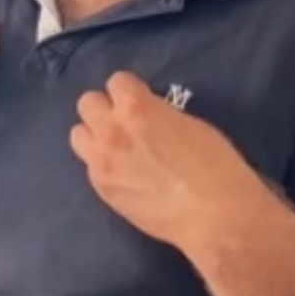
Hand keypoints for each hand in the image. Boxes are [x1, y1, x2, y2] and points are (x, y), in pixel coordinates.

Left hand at [70, 72, 269, 249]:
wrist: (214, 215)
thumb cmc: (215, 165)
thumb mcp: (188, 123)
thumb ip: (158, 114)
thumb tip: (147, 116)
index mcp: (136, 106)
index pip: (116, 81)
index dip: (130, 91)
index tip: (141, 103)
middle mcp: (111, 128)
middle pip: (88, 103)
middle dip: (106, 109)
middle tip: (125, 124)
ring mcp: (101, 159)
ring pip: (79, 135)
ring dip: (95, 136)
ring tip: (116, 149)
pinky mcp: (101, 187)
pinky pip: (90, 166)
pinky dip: (103, 166)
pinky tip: (124, 176)